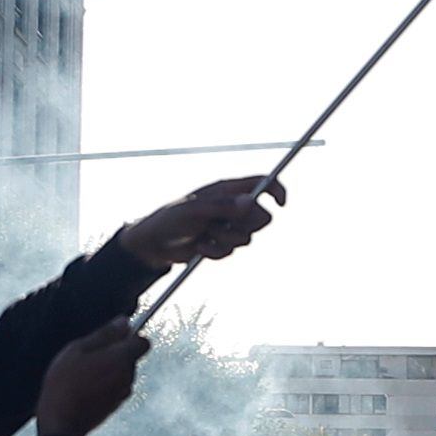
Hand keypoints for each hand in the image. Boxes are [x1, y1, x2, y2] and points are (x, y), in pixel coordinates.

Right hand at [35, 324, 150, 435]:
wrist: (61, 422)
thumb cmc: (65, 383)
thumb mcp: (78, 349)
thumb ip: (104, 334)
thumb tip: (124, 321)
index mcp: (122, 359)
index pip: (143, 342)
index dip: (130, 336)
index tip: (112, 337)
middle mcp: (128, 377)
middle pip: (130, 357)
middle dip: (114, 353)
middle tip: (87, 355)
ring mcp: (122, 394)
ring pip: (121, 373)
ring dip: (107, 369)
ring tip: (82, 373)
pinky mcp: (115, 407)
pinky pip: (114, 387)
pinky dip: (104, 384)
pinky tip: (83, 387)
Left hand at [113, 174, 280, 271]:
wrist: (155, 244)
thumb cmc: (170, 218)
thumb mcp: (195, 209)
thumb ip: (223, 206)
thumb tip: (251, 201)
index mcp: (227, 190)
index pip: (261, 183)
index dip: (275, 190)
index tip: (280, 204)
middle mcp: (231, 206)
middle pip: (262, 217)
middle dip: (245, 225)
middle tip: (223, 224)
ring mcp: (227, 226)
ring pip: (247, 238)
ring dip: (224, 240)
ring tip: (204, 235)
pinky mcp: (221, 244)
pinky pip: (231, 252)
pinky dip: (215, 252)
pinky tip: (199, 247)